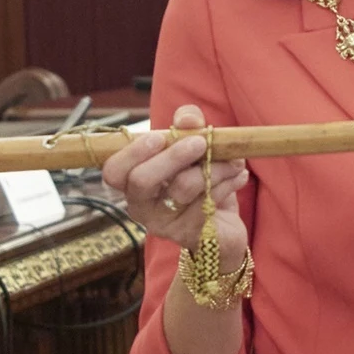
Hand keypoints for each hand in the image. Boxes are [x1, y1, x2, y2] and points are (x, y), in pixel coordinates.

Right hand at [104, 103, 248, 259]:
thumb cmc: (199, 180)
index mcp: (133, 182)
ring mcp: (163, 223)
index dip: (132, 152)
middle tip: (201, 142)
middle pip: (141, 180)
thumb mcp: (193, 147)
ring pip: (183, 187)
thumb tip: (188, 119)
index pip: (114, 171)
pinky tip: (239, 175)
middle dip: (173, 156)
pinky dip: (228, 182)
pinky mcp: (189, 234)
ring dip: (214, 166)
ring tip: (235, 160)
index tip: (160, 137)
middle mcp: (141, 205)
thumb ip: (187, 126)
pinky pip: (207, 201)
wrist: (223, 226)